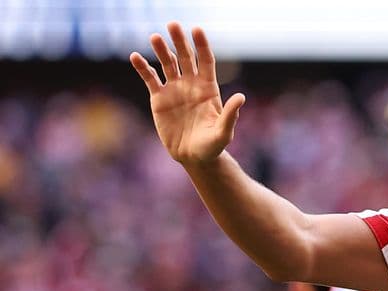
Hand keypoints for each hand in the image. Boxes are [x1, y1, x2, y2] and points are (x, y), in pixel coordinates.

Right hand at [130, 22, 244, 164]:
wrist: (193, 157)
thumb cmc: (212, 146)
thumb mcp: (223, 132)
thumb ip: (231, 114)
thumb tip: (241, 97)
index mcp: (208, 89)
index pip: (206, 61)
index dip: (201, 45)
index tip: (197, 30)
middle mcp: (191, 85)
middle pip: (185, 57)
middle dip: (180, 41)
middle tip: (173, 24)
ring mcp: (174, 90)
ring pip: (167, 64)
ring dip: (161, 50)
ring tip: (155, 37)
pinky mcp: (159, 98)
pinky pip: (150, 79)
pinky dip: (143, 68)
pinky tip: (135, 57)